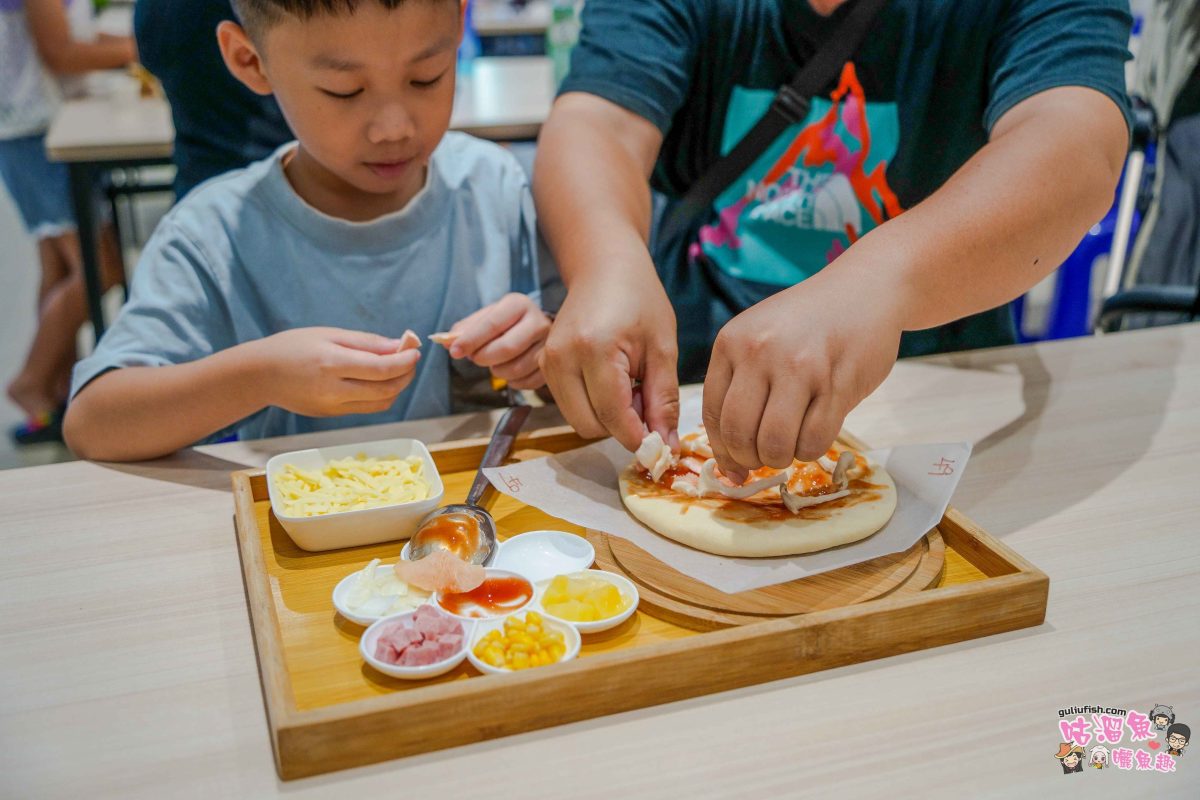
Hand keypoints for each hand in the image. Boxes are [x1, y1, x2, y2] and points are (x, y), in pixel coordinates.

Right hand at [253, 327, 420, 416]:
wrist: (261, 375)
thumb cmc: (293, 347)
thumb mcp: (328, 335)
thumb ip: (366, 342)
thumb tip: (398, 345)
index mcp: (333, 364)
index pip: (381, 369)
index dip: (404, 362)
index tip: (415, 351)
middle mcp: (334, 390)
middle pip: (386, 389)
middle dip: (406, 375)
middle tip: (411, 360)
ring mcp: (334, 407)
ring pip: (380, 403)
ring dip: (397, 388)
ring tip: (399, 370)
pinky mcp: (332, 415)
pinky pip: (367, 409)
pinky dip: (381, 396)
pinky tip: (381, 382)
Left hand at [446, 293, 550, 389]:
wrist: (536, 326)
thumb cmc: (505, 323)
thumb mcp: (485, 318)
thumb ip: (465, 329)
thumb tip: (447, 342)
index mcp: (518, 304)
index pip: (492, 324)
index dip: (470, 340)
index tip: (454, 351)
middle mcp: (538, 321)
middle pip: (507, 348)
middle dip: (484, 357)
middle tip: (476, 358)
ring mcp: (548, 344)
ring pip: (517, 368)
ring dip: (497, 372)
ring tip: (494, 364)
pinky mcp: (552, 364)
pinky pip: (528, 382)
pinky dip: (512, 382)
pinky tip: (508, 373)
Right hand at [539, 270, 679, 450]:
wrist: (604, 269)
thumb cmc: (640, 301)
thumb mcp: (663, 348)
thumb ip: (664, 400)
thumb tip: (666, 447)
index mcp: (594, 349)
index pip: (612, 416)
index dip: (639, 437)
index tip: (662, 442)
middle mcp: (562, 358)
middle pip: (590, 426)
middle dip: (621, 427)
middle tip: (645, 401)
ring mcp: (547, 363)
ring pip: (578, 421)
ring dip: (607, 418)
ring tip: (629, 388)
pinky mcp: (542, 366)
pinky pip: (570, 407)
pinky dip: (593, 406)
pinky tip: (612, 383)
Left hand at [702, 271, 903, 482]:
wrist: (865, 290)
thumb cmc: (808, 323)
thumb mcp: (759, 336)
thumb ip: (740, 382)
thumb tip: (728, 453)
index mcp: (732, 342)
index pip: (712, 413)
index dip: (721, 449)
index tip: (733, 466)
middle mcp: (760, 353)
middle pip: (739, 434)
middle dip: (749, 459)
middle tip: (764, 459)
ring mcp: (800, 368)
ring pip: (775, 443)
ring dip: (780, 458)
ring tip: (790, 447)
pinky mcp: (837, 384)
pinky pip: (813, 440)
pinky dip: (810, 450)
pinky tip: (814, 435)